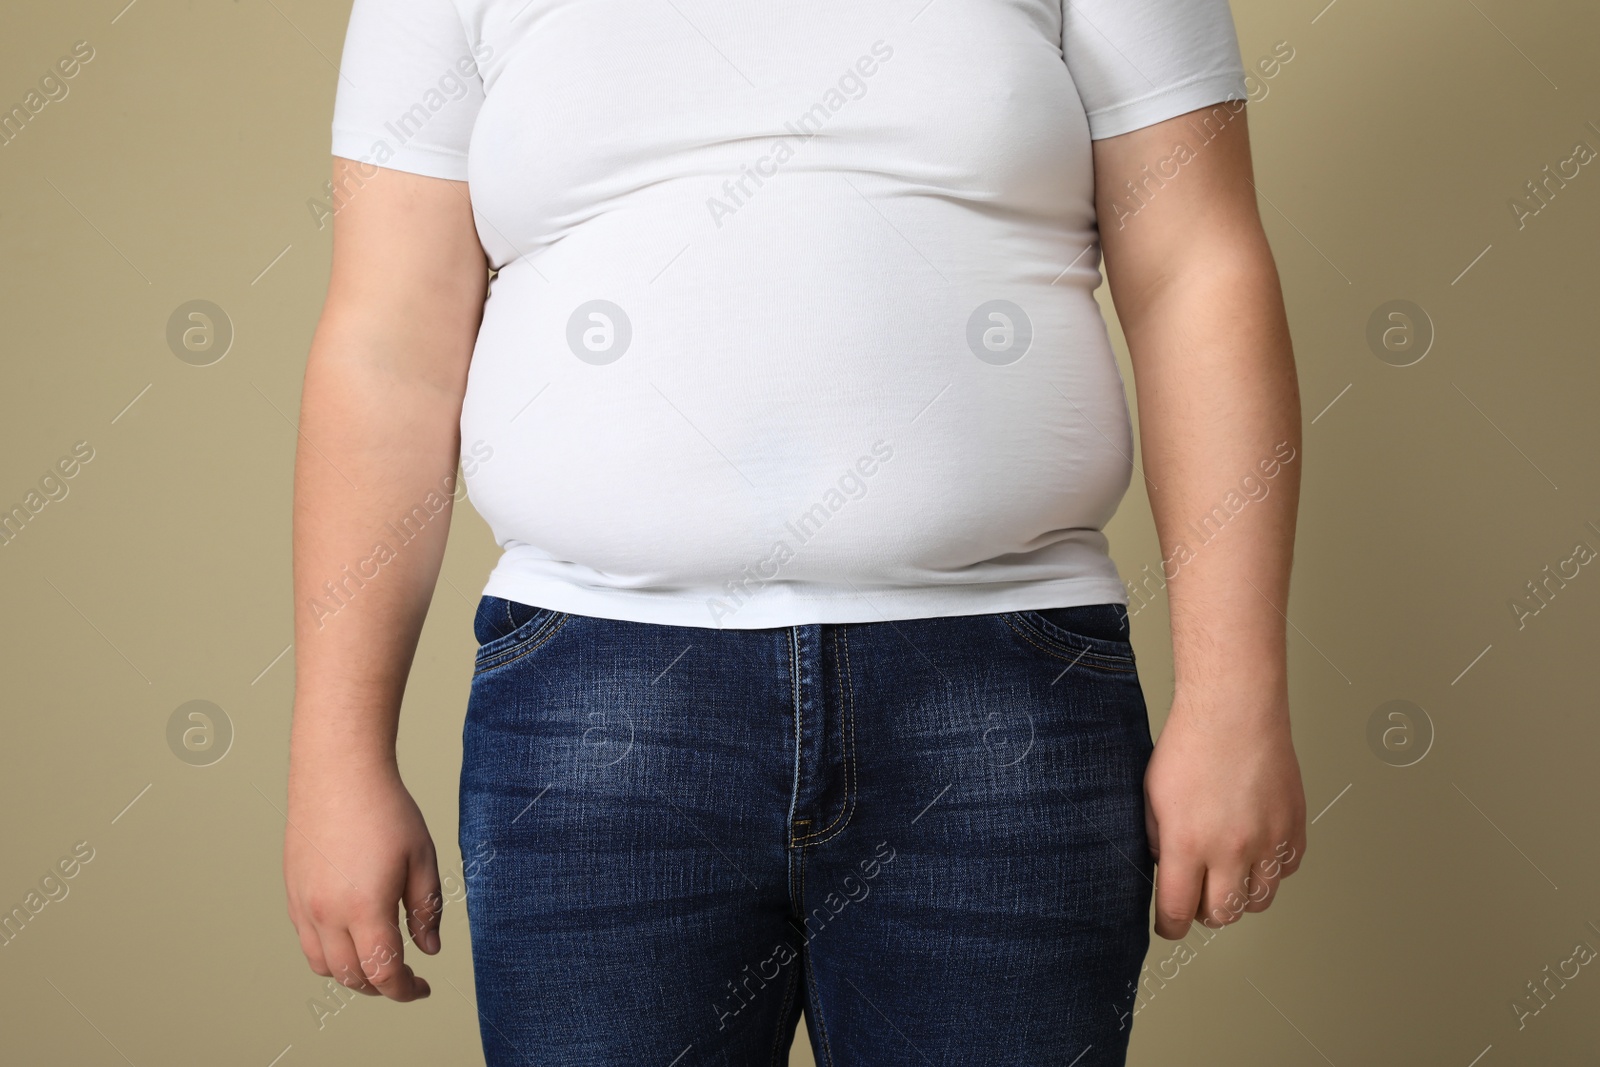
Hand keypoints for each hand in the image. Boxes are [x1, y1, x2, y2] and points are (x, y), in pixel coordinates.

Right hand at [283, 756, 441, 1000]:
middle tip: (406, 976)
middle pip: (352, 977)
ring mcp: (303, 905)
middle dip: (382, 986)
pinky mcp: (291, 893)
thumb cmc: (385, 810)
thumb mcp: (421, 859)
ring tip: (379, 959)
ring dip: (353, 974)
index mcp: (365, 908)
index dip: (405, 990)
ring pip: (324, 965)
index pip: (383, 973)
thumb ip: (426, 910)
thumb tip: (429, 949)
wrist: (338, 773)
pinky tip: (352, 934)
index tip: (422, 988)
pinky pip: (308, 941)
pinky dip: (330, 952)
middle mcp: (326, 914)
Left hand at [1144, 692, 1305, 939]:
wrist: (1234, 712)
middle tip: (1197, 896)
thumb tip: (1166, 867)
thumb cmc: (1190, 745)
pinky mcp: (1293, 828)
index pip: (1179, 911)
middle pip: (1223, 913)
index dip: (1170, 926)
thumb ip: (1157, 839)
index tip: (1168, 925)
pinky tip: (1254, 851)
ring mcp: (1267, 841)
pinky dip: (1270, 870)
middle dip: (1205, 911)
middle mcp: (1231, 850)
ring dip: (1240, 895)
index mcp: (1188, 844)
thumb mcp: (1152, 796)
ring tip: (1226, 873)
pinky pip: (1286, 871)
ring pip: (1259, 900)